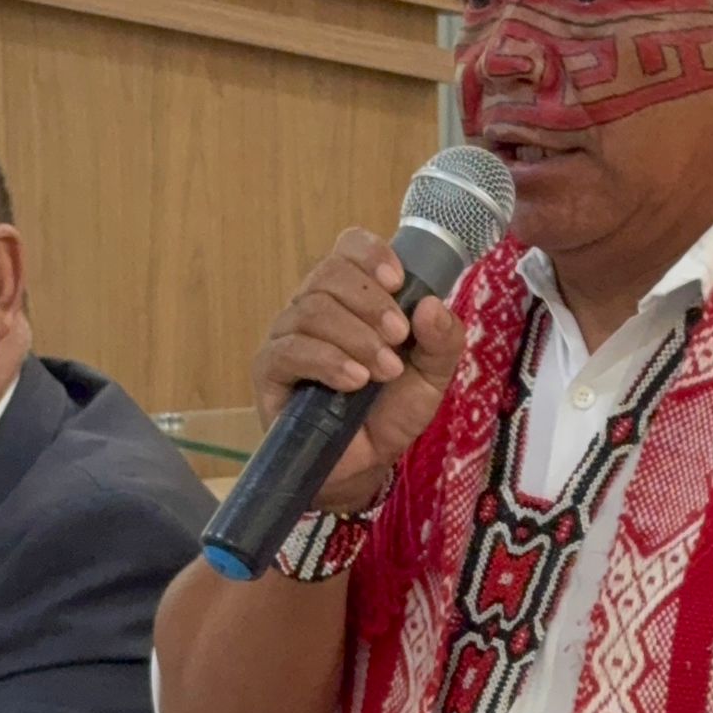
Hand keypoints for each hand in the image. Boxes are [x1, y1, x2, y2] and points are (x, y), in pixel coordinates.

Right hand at [253, 228, 463, 511]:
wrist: (364, 464)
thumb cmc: (392, 410)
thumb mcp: (433, 375)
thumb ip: (443, 340)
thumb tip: (432, 305)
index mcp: (353, 296)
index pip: (348, 247)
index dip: (371, 254)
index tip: (399, 280)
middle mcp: (315, 307)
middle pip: (329, 274)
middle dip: (371, 302)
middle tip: (398, 337)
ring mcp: (288, 336)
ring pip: (311, 310)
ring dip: (355, 337)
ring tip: (382, 371)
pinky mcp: (270, 371)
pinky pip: (290, 350)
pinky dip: (328, 361)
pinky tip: (354, 381)